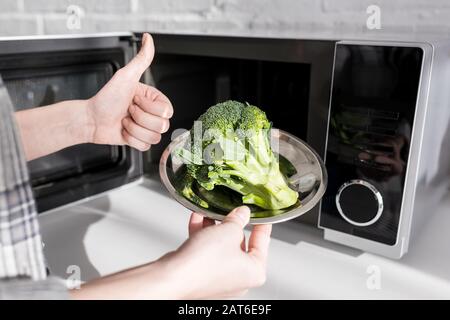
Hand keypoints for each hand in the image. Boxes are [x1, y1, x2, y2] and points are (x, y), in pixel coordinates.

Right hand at [70, 206, 270, 299]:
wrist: (173, 277)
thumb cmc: (204, 263)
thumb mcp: (228, 231)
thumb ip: (238, 220)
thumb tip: (242, 214)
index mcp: (254, 272)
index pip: (263, 242)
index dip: (261, 224)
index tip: (262, 215)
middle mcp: (239, 279)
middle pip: (239, 244)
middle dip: (230, 224)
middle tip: (230, 209)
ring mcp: (219, 279)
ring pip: (220, 247)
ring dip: (214, 228)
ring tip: (210, 212)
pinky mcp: (202, 276)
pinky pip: (206, 252)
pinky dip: (202, 236)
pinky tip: (197, 220)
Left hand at [87, 33, 172, 150]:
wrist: (91, 119)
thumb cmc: (106, 98)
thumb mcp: (125, 76)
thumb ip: (141, 59)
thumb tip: (148, 38)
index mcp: (155, 99)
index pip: (167, 111)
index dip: (148, 107)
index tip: (134, 99)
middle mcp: (153, 114)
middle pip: (162, 126)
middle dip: (140, 119)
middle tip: (128, 110)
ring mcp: (148, 128)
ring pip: (155, 137)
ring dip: (134, 129)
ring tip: (125, 121)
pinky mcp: (141, 141)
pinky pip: (146, 147)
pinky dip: (132, 140)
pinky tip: (124, 131)